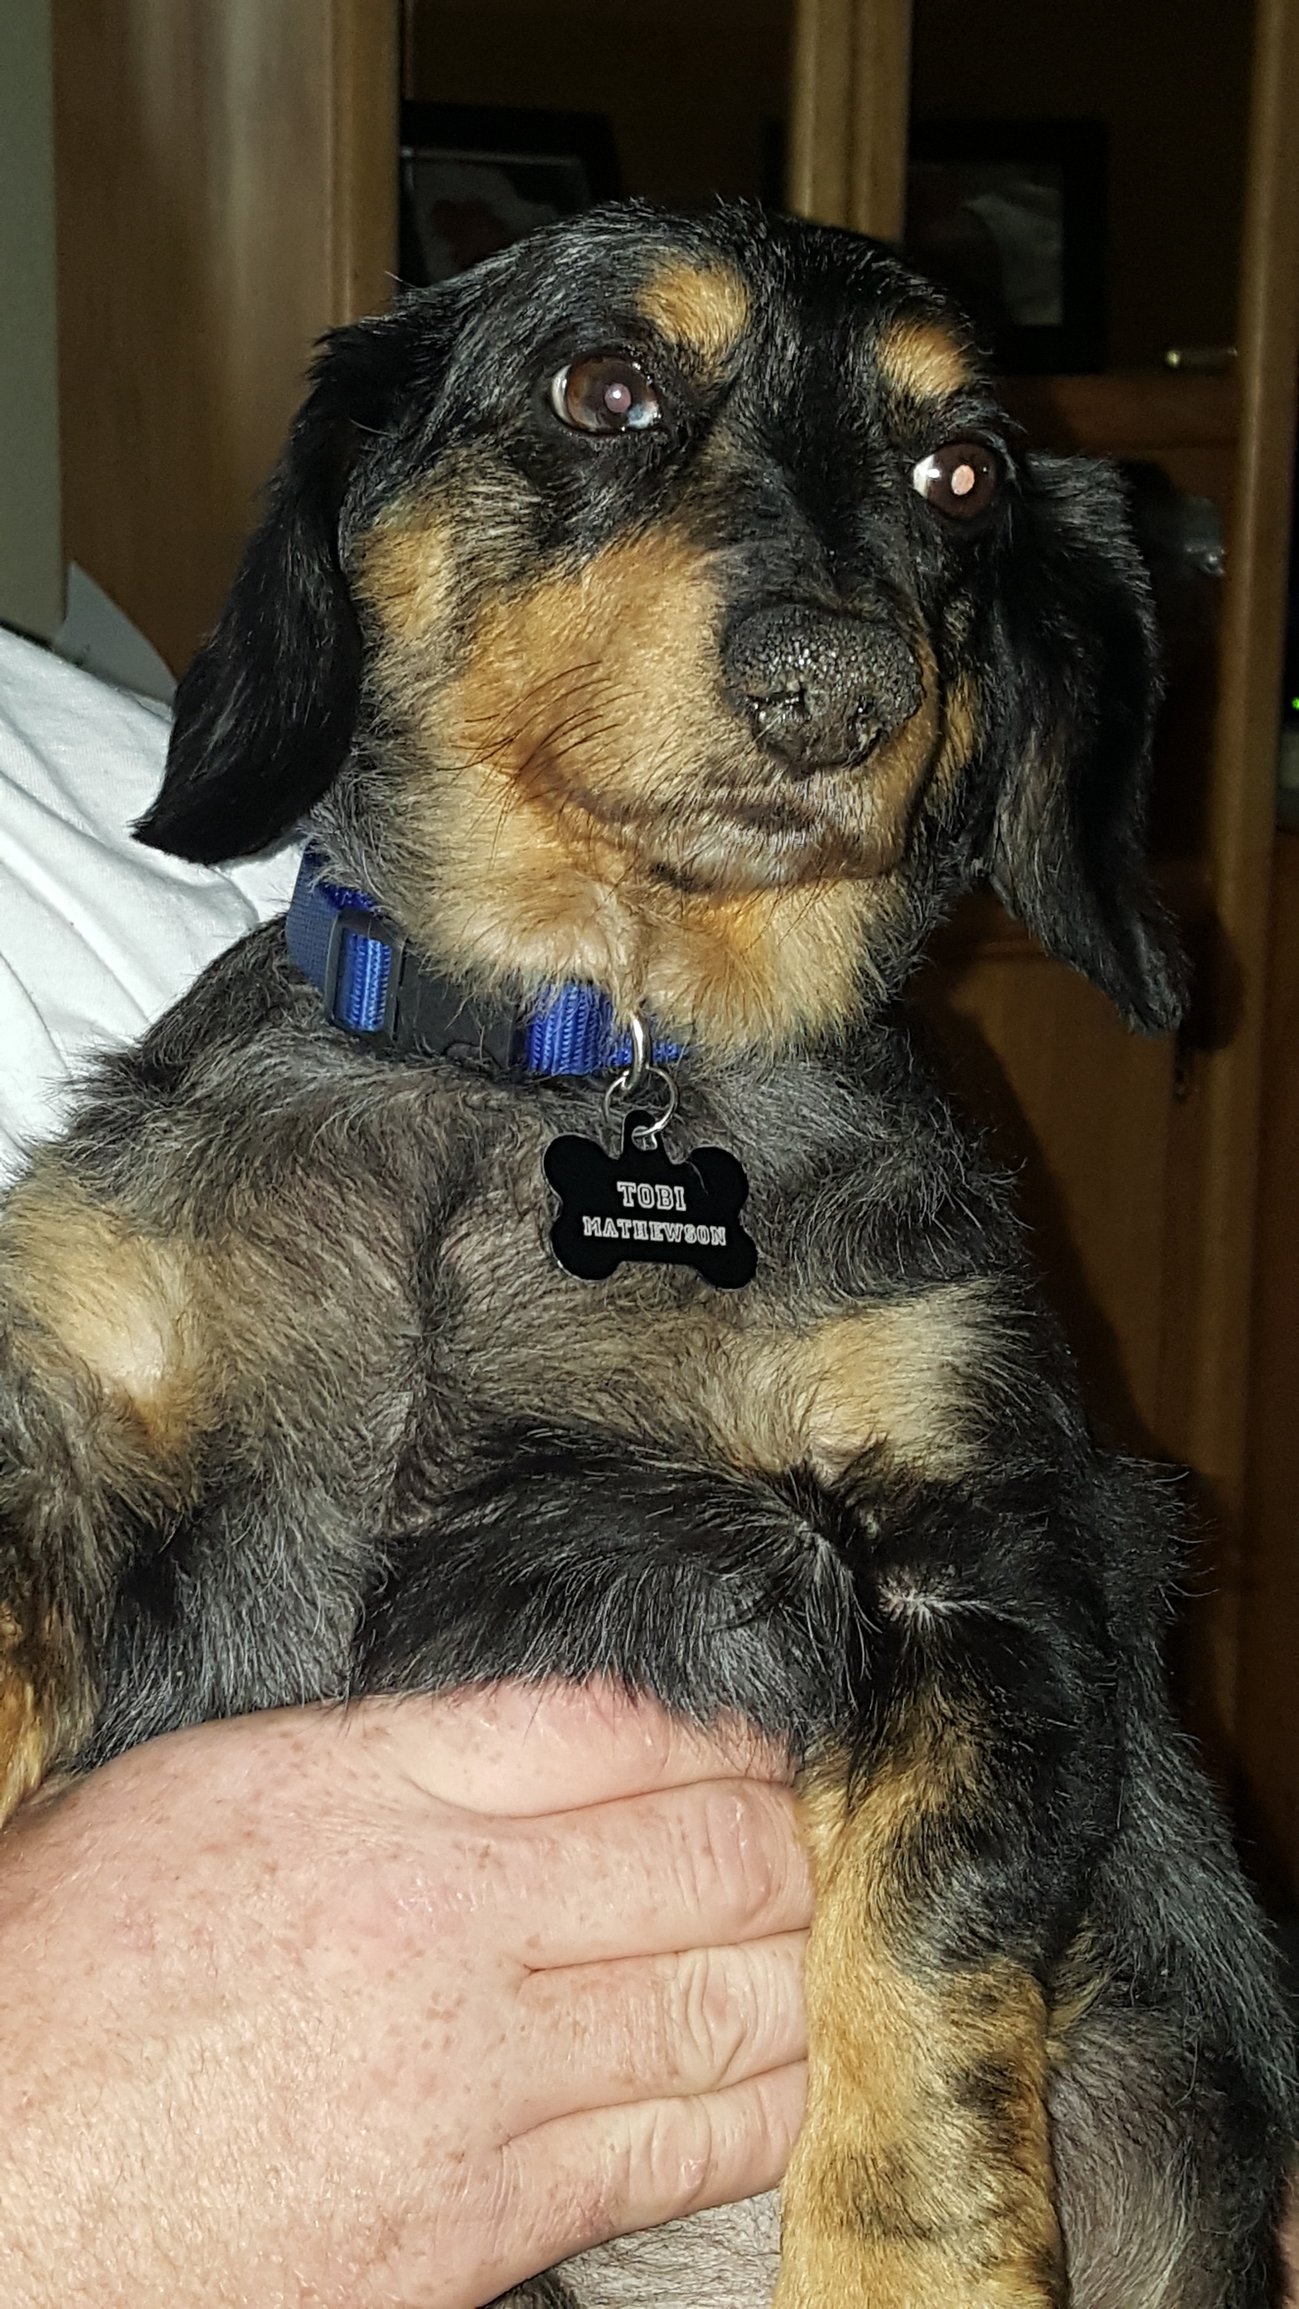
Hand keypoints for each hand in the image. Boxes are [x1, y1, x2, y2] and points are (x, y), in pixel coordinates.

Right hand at [0, 1684, 809, 2307]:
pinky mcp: (476, 2224)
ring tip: (796, 1941)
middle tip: (797, 1837)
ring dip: (790, 1964)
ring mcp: (471, 2079)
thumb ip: (384, 1752)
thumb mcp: (204, 1791)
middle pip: (709, 1850)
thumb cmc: (60, 1978)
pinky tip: (768, 2069)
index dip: (721, 1727)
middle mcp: (437, 1914)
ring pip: (726, 2000)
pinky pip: (683, 2150)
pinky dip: (759, 2100)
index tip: (751, 1741)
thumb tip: (540, 1734)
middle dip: (783, 1837)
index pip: (619, 1721)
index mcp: (361, 1783)